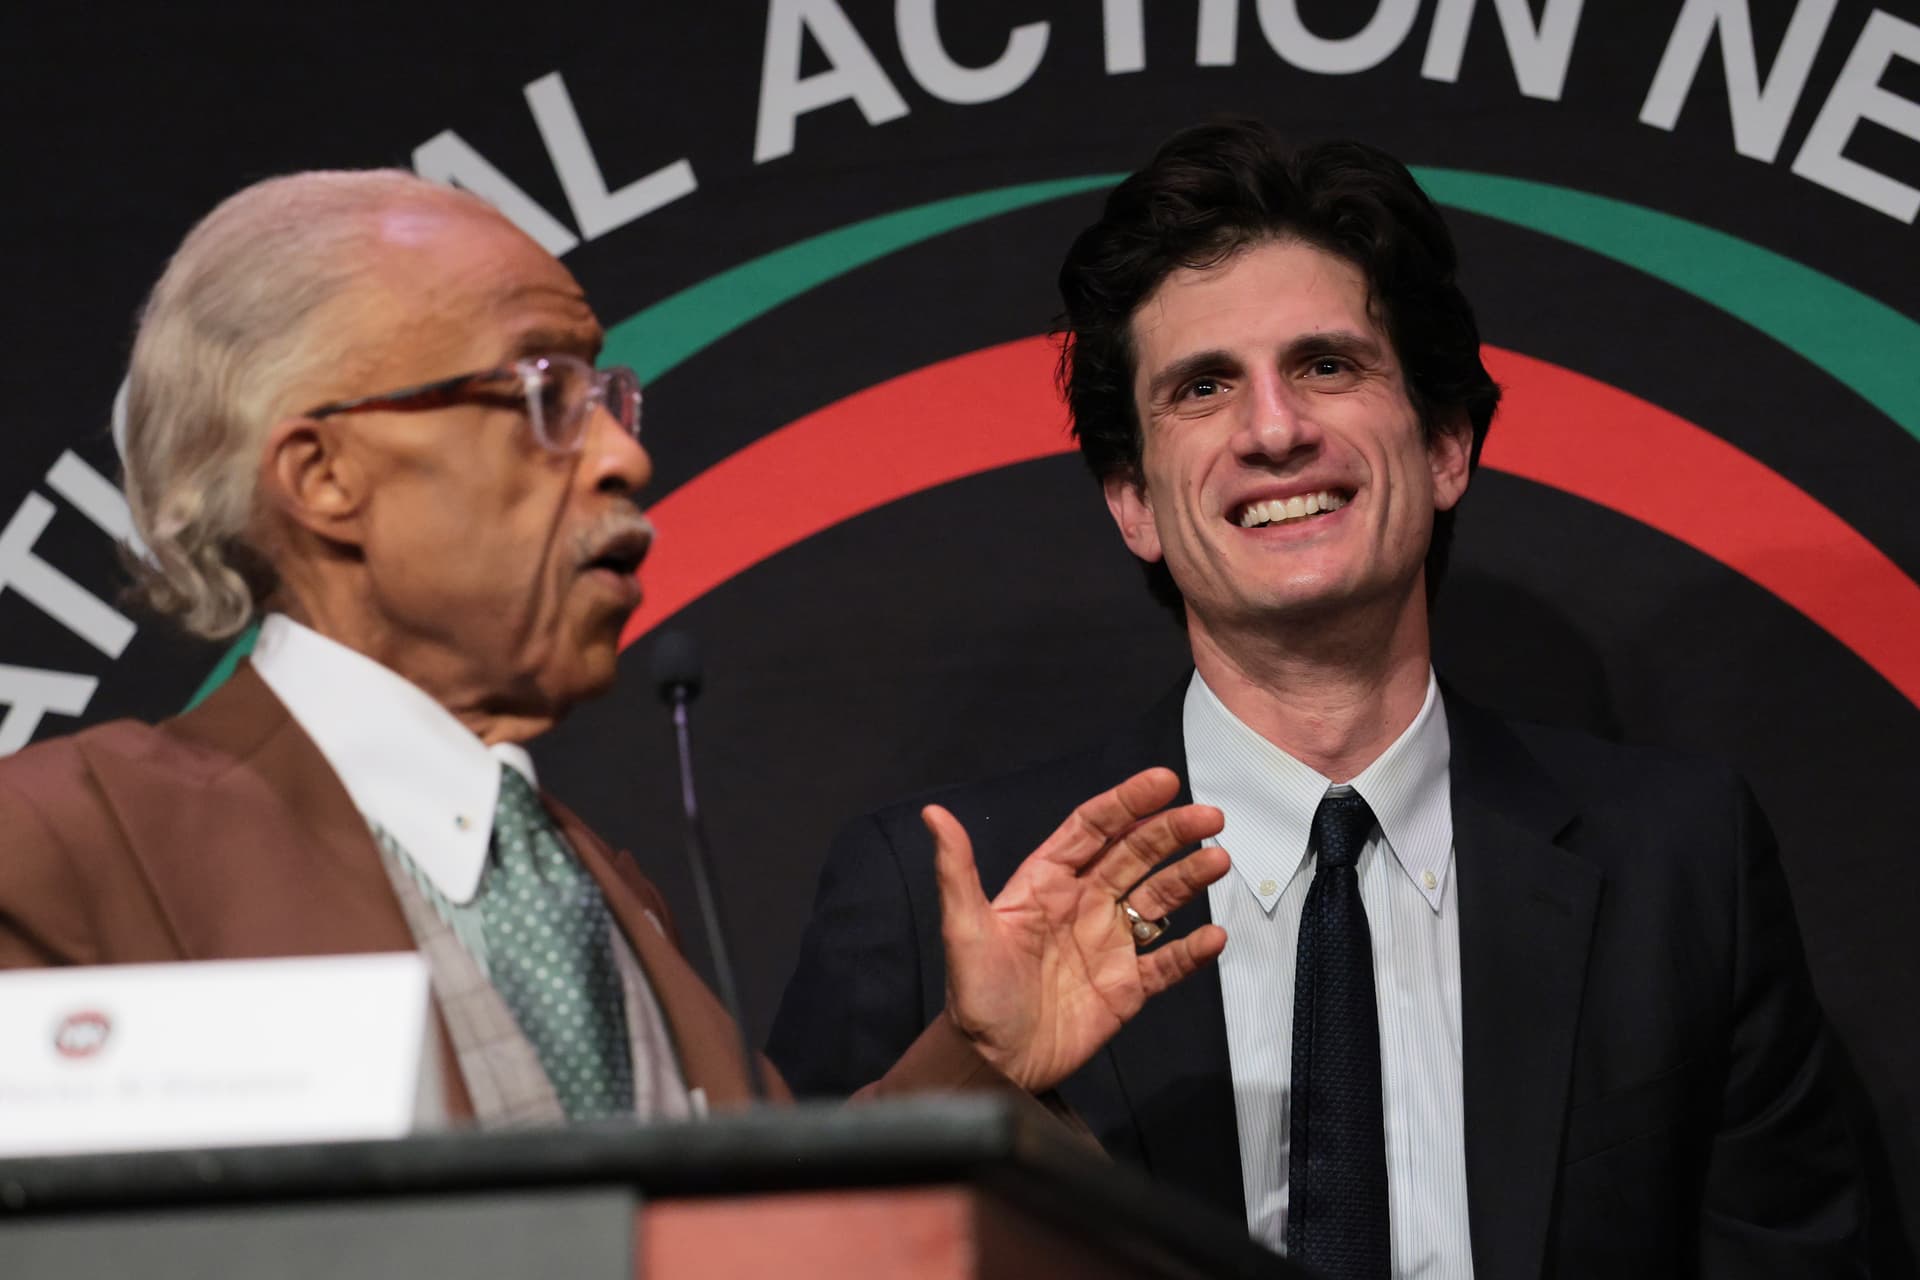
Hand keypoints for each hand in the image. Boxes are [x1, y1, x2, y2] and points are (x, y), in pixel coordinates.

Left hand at [928, 767, 1229, 1091]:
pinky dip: (1192, 950)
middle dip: (1172, 833)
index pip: (1093, 829)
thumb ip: (956, 870)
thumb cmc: (973, 995)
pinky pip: (1167, 963)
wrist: (990, 1064)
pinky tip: (1214, 936)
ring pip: (1158, 899)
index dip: (1127, 803)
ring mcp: (1108, 944)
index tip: (1162, 782)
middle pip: (1135, 855)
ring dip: (1189, 879)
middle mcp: (1082, 904)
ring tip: (1218, 861)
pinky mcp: (1126, 987)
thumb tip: (933, 816)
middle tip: (1210, 817)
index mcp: (1047, 882)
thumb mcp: (963, 928)